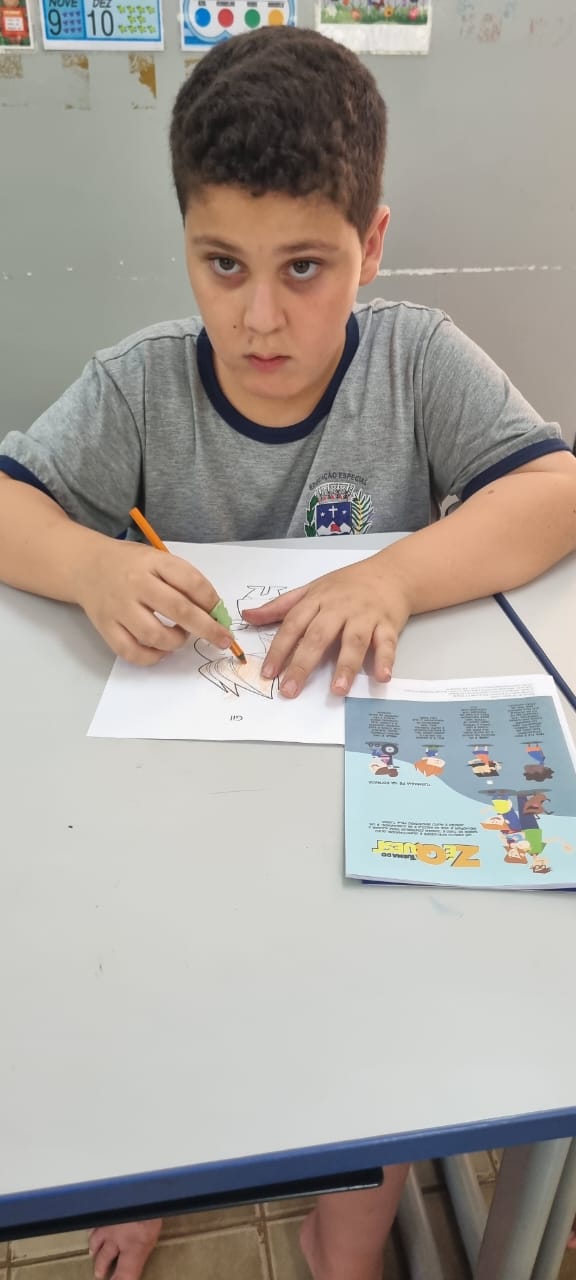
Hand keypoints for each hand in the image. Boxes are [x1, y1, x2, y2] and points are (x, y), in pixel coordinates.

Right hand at [76, 539, 230, 664]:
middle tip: (223, 640)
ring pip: (155, 635)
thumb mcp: (158, 560)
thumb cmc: (131, 565)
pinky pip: (131, 652)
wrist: (86, 565)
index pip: (191, 582)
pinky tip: (161, 650)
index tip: (221, 614)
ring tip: (180, 636)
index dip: (212, 601)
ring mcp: (118, 607)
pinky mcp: (106, 627)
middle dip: (207, 629)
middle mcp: (135, 584)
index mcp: (152, 562)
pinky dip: (152, 657)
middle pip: (178, 610)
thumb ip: (183, 581)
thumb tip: (214, 612)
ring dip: (176, 642)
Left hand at [241, 558, 409, 697]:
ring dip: (346, 666)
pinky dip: (386, 659)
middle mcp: (340, 608)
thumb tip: (247, 616)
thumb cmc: (347, 585)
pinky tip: (381, 676)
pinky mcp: (388, 624)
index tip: (269, 673)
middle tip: (290, 690)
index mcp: (318, 599)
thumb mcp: (312, 589)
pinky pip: (387, 642)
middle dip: (303, 664)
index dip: (280, 649)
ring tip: (337, 690)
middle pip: (319, 636)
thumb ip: (280, 606)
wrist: (392, 572)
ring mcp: (365, 616)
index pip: (293, 625)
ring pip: (354, 641)